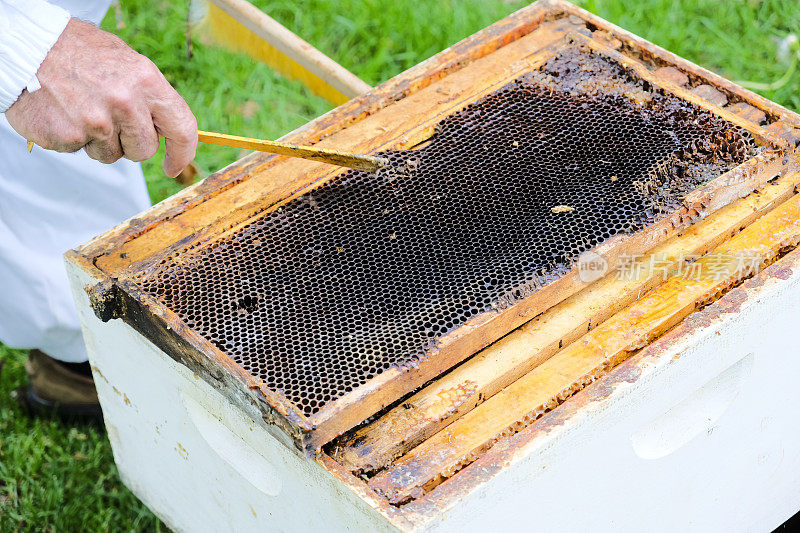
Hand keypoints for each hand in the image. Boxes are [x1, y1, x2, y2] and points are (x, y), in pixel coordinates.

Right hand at [5, 18, 196, 177]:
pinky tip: (64, 113)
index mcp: (146, 80)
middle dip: (130, 142)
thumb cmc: (77, 52)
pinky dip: (74, 138)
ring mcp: (98, 121)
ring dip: (100, 141)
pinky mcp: (71, 135)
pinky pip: (82, 151)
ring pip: (113, 155)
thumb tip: (168, 128)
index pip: (182, 127)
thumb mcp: (125, 61)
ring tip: (82, 109)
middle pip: (144, 149)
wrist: (25, 45)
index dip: (182, 153)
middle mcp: (126, 101)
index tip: (175, 165)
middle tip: (109, 118)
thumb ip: (148, 95)